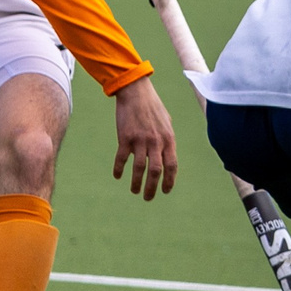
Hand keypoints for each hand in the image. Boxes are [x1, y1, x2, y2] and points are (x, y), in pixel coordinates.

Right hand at [110, 77, 177, 200]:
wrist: (136, 91)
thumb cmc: (153, 107)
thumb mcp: (166, 123)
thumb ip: (167, 140)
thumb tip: (168, 156)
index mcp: (168, 139)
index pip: (172, 165)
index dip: (169, 181)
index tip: (165, 191)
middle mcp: (156, 141)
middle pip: (156, 171)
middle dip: (152, 188)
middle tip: (148, 198)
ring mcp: (140, 140)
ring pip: (139, 168)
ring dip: (136, 183)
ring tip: (135, 191)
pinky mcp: (125, 137)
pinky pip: (122, 159)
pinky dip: (119, 169)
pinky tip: (118, 175)